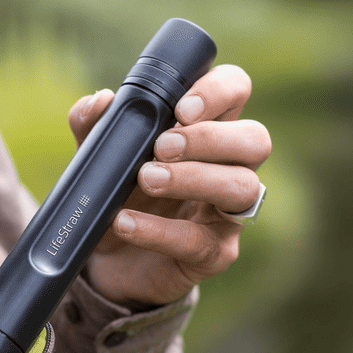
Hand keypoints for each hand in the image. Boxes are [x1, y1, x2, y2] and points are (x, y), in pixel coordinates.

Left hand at [71, 64, 271, 307]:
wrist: (107, 261)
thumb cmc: (119, 196)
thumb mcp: (101, 157)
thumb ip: (96, 126)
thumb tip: (99, 101)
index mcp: (209, 129)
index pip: (236, 91)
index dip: (218, 91)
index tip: (180, 108)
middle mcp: (230, 167)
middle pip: (256, 139)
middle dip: (209, 138)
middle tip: (162, 147)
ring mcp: (228, 213)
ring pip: (242, 186)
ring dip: (192, 178)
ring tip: (146, 179)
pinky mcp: (215, 253)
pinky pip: (199, 240)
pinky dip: (158, 230)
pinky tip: (125, 223)